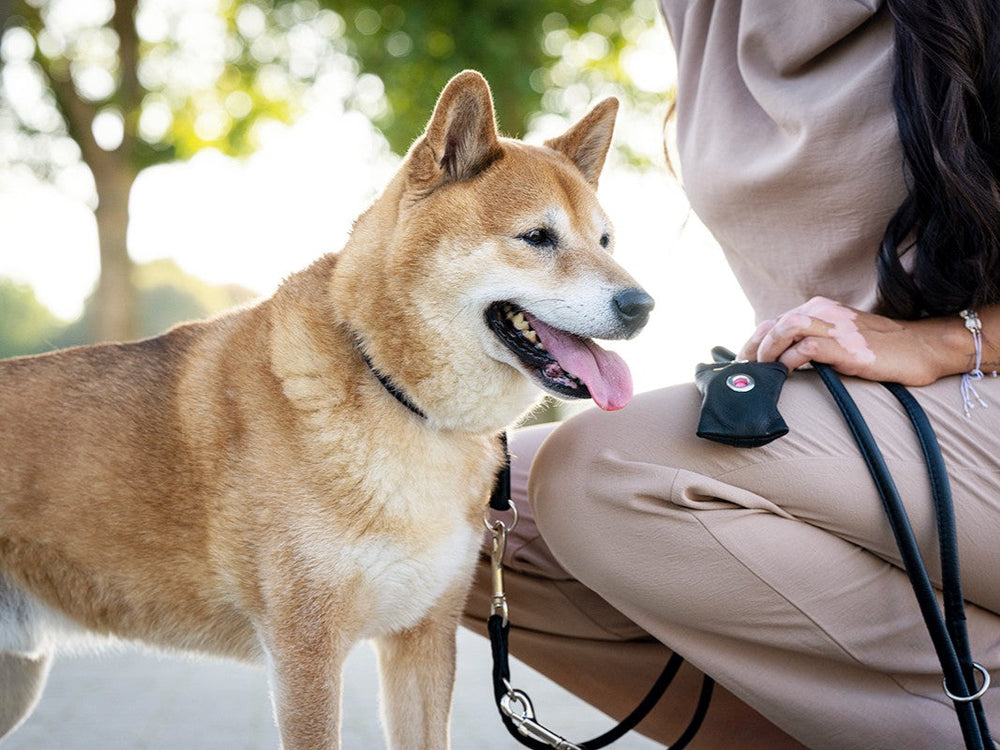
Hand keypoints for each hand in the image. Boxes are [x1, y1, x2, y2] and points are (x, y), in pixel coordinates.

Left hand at [738, 296, 947, 385]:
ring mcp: (835, 327)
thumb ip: (814, 342)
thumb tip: (782, 361)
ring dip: (767, 351)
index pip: (775, 322)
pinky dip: (788, 361)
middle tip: (746, 373)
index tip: (743, 364)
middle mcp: (824, 312)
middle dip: (753, 349)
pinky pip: (806, 348)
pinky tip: (784, 374)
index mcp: (819, 309)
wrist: (921, 348)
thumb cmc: (881, 349)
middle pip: (774, 324)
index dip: (753, 343)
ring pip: (785, 329)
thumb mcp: (841, 338)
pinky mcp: (846, 345)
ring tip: (762, 372)